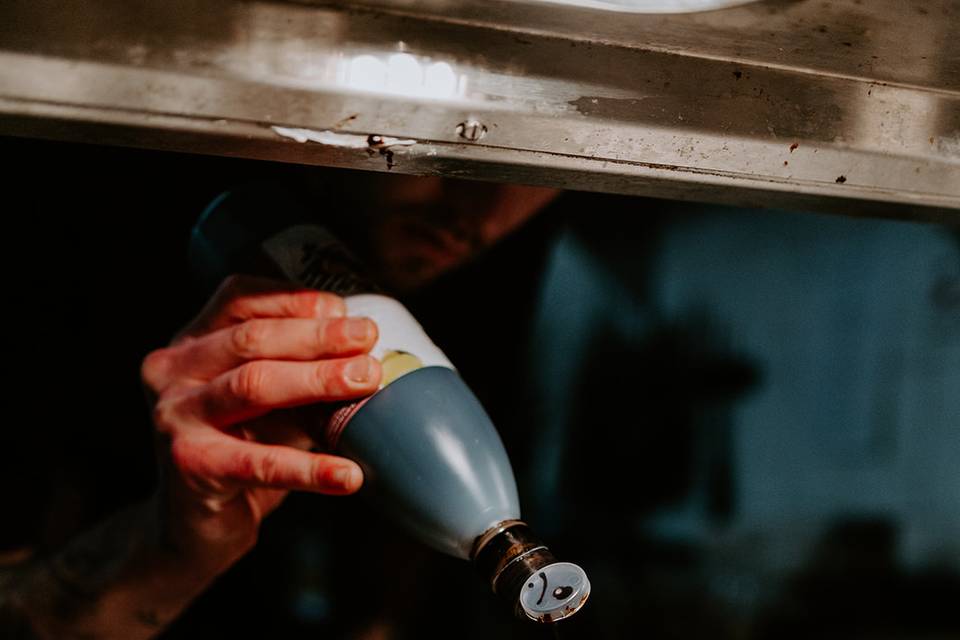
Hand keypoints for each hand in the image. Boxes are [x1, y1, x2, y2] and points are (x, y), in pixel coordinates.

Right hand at [141, 275, 380, 569]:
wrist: (198, 524)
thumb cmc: (244, 445)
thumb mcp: (274, 397)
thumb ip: (304, 368)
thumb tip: (368, 348)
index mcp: (192, 341)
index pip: (241, 300)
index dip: (296, 301)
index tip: (346, 311)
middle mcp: (172, 370)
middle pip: (251, 338)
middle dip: (318, 336)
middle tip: (368, 340)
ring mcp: (173, 417)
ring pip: (252, 384)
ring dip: (317, 379)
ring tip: (366, 381)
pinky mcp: (189, 465)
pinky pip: (258, 463)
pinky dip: (309, 468)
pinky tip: (347, 475)